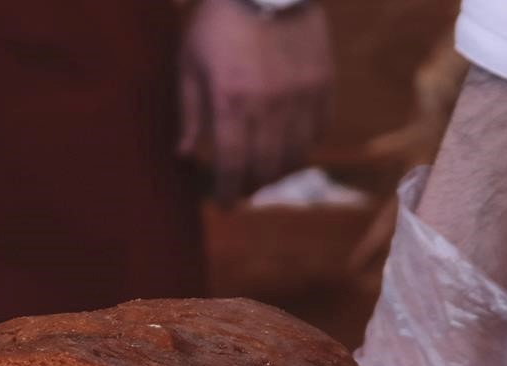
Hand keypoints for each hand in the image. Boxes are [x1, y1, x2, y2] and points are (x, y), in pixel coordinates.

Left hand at [178, 0, 333, 205]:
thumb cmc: (219, 19)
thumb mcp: (189, 62)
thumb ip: (188, 112)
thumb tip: (183, 155)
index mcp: (231, 102)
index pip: (232, 166)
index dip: (228, 193)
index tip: (224, 205)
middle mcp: (269, 106)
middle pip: (267, 168)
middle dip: (252, 186)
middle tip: (242, 188)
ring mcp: (301, 96)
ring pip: (296, 155)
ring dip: (279, 170)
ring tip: (266, 169)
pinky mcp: (323, 83)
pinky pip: (319, 129)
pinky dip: (305, 144)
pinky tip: (291, 142)